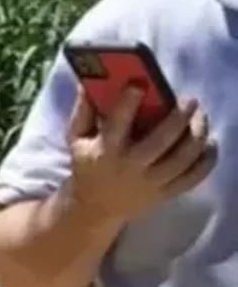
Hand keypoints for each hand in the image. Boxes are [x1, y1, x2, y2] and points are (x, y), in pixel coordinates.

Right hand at [64, 85, 214, 223]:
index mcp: (105, 150)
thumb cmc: (87, 164)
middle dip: (179, 117)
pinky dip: (207, 160)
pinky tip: (210, 144)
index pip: (117, 124)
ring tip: (201, 117)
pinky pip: (193, 177)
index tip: (140, 84)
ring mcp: (150, 183)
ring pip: (183, 158)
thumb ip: (84, 110)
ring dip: (197, 134)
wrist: (95, 207)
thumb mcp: (77, 138)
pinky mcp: (165, 193)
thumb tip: (90, 79)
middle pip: (162, 140)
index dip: (128, 103)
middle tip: (189, 99)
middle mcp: (130, 167)